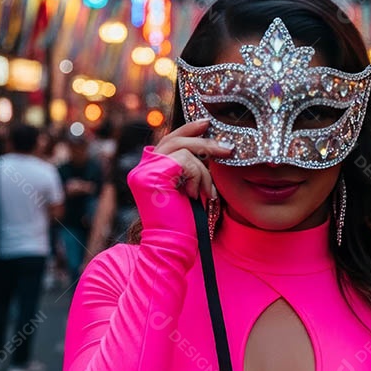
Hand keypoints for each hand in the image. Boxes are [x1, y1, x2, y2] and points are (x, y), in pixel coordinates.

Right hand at [128, 119, 232, 234]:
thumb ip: (191, 168)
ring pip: (184, 151)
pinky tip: (194, 195)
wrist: (173, 248)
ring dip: (203, 172)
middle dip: (205, 142)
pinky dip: (197, 176)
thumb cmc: (185, 224)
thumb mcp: (190, 189)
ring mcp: (143, 171)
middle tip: (229, 149)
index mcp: (149, 171)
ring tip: (204, 194)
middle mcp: (142, 169)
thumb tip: (210, 144)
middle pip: (175, 140)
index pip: (168, 141)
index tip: (206, 123)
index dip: (187, 130)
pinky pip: (184, 160)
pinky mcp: (151, 176)